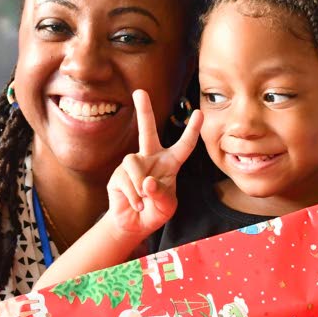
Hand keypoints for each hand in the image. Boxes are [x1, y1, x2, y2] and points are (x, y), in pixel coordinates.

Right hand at [106, 89, 202, 239]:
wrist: (134, 224)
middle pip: (147, 131)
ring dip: (139, 184)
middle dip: (143, 111)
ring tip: (143, 200)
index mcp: (169, 164)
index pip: (184, 146)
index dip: (192, 130)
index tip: (200, 113)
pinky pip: (125, 179)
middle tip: (140, 92)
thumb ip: (162, 195)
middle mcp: (150, 159)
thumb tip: (147, 182)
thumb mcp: (167, 206)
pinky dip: (133, 195)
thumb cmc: (156, 211)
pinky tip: (136, 204)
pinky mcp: (117, 176)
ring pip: (133, 162)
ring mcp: (132, 166)